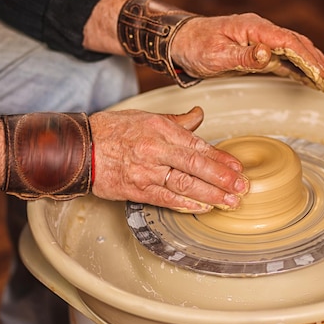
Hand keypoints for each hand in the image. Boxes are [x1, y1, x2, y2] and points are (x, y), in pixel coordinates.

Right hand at [89, 107, 248, 212]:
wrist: (80, 148)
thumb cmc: (113, 131)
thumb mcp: (147, 117)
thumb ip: (177, 121)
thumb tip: (199, 115)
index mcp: (161, 129)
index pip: (198, 145)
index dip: (221, 158)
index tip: (238, 167)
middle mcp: (156, 150)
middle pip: (196, 166)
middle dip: (223, 178)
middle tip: (242, 187)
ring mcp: (147, 171)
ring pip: (185, 184)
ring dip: (211, 194)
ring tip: (230, 201)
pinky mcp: (137, 190)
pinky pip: (166, 199)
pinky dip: (186, 204)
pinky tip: (203, 208)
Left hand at [171, 13, 323, 92]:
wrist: (182, 41)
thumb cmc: (196, 46)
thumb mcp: (217, 54)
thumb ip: (243, 56)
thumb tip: (267, 54)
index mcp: (255, 29)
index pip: (290, 43)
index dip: (309, 60)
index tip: (322, 76)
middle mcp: (263, 32)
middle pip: (299, 45)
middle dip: (320, 64)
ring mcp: (263, 42)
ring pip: (297, 52)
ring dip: (316, 66)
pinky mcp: (260, 53)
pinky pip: (286, 60)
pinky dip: (302, 70)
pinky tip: (313, 79)